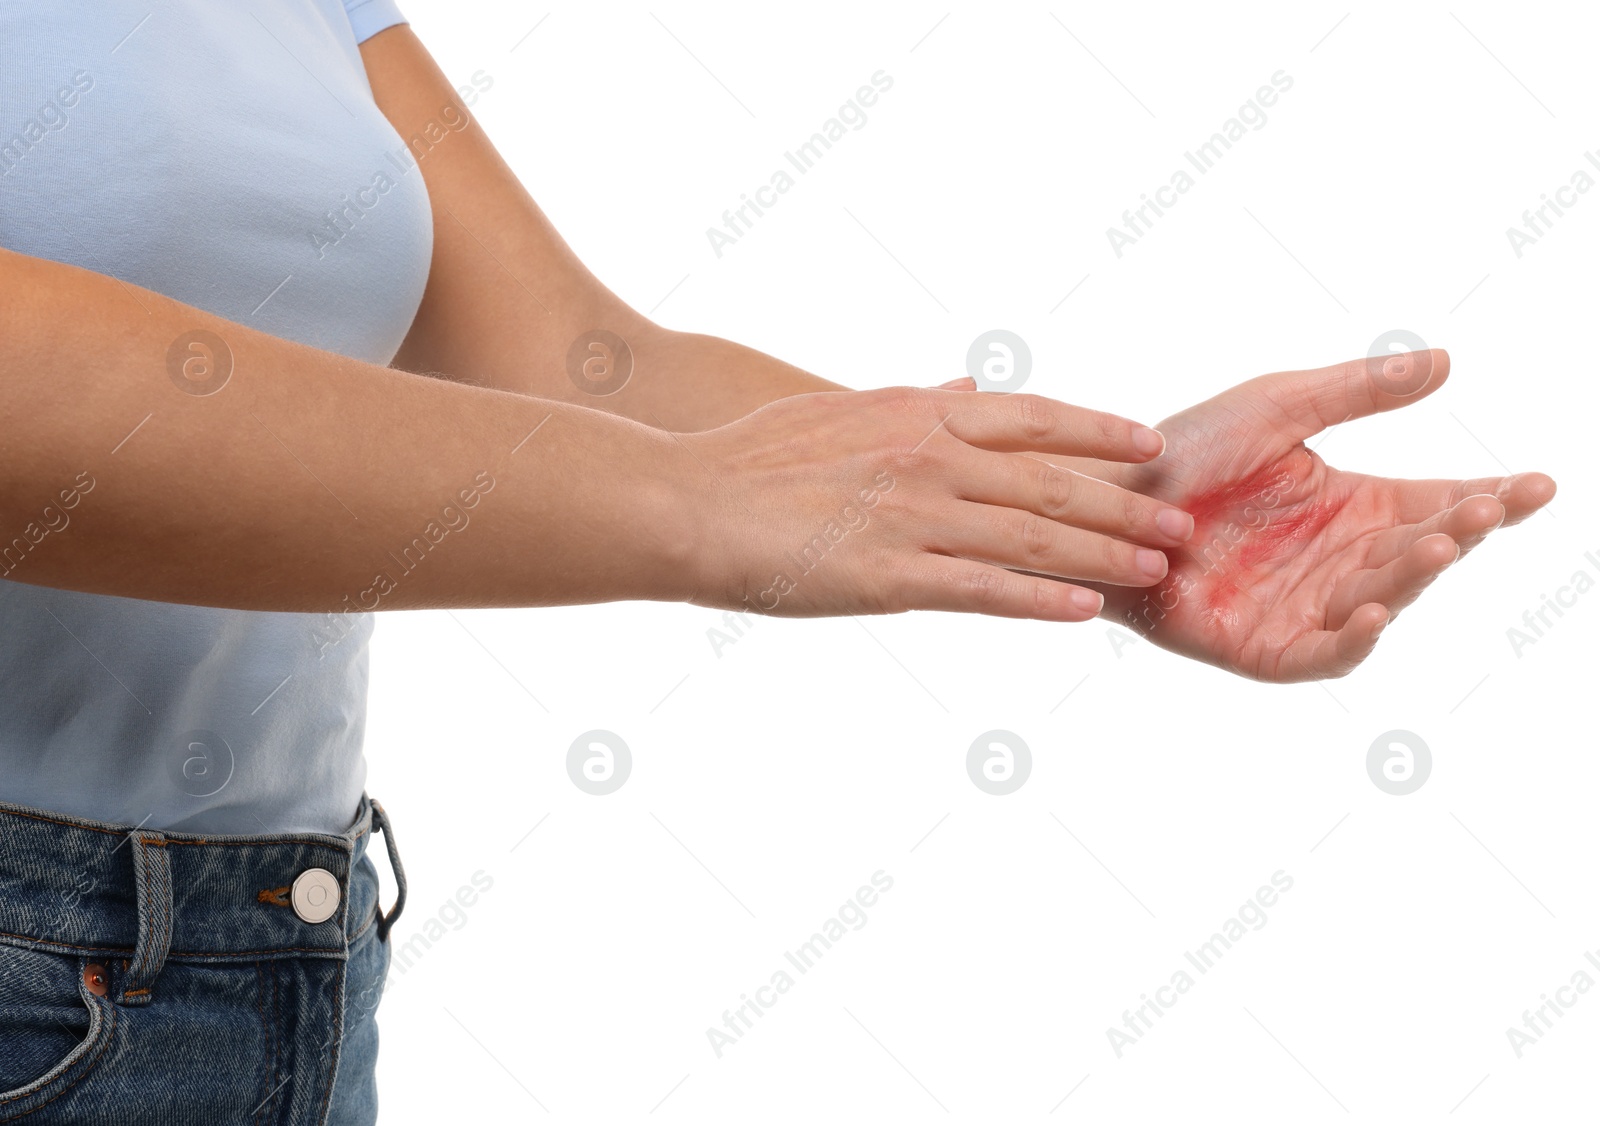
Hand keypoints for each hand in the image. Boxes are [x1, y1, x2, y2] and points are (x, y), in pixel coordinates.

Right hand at [678, 386, 1197, 620]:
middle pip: (1052, 481)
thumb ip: (914, 399)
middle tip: (1178, 527)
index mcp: (918, 412)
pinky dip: (1041, 601)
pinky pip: (984, 590)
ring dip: (1103, 554)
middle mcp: (929, 456)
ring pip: (1033, 535)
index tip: (1151, 445)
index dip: (1101, 430)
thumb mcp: (839, 406)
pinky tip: (1085, 612)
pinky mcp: (890, 577)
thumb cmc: (752, 456)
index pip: (1034, 416)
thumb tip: (968, 382)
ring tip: (1156, 570)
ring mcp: (914, 516)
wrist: (688, 502)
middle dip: (1124, 506)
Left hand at [1079, 350, 1554, 679]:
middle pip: (1420, 552)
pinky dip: (1353, 638)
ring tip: (1439, 545)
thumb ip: (1358, 390)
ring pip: (1382, 599)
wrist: (1103, 505)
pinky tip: (1375, 610)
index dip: (1491, 498)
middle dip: (1458, 532)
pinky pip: (1323, 653)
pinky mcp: (1265, 648)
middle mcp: (1340, 561)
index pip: (1438, 503)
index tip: (1538, 484)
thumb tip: (1446, 360)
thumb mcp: (1278, 407)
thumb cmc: (1183, 454)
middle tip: (1482, 510)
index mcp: (1353, 506)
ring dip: (1414, 576)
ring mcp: (1306, 608)